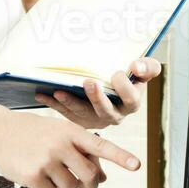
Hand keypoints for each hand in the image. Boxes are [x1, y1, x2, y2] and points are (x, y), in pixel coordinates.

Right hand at [0, 109, 140, 187]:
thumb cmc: (30, 132)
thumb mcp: (56, 132)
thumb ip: (80, 151)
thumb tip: (102, 178)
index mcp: (70, 132)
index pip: (100, 145)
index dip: (119, 156)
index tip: (136, 165)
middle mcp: (60, 145)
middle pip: (89, 176)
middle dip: (89, 183)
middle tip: (82, 180)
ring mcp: (46, 161)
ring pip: (71, 187)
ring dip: (64, 184)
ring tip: (49, 169)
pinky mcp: (32, 176)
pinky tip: (35, 175)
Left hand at [33, 58, 161, 130]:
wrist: (111, 84)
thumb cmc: (128, 75)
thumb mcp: (143, 69)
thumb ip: (147, 67)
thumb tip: (137, 67)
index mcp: (131, 103)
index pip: (131, 99)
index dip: (125, 88)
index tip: (117, 74)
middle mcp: (114, 115)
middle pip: (106, 111)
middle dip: (97, 98)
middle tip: (88, 82)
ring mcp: (95, 120)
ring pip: (82, 115)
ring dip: (70, 103)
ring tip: (58, 91)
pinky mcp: (79, 120)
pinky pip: (65, 113)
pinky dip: (53, 104)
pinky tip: (41, 93)